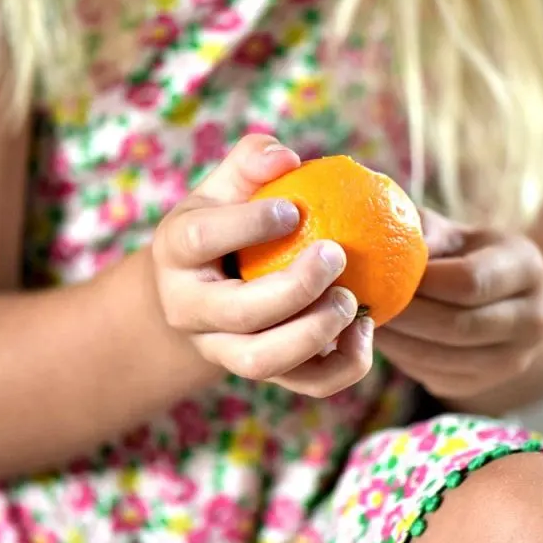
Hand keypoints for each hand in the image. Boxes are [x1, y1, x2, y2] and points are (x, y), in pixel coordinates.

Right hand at [150, 134, 374, 397]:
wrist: (200, 292)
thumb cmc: (222, 224)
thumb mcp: (224, 189)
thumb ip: (250, 164)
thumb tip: (286, 157)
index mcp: (176, 253)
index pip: (198, 239)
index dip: (247, 225)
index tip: (294, 209)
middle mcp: (189, 310)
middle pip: (238, 313)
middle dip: (294, 288)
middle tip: (336, 255)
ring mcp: (223, 350)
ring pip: (263, 362)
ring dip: (315, 334)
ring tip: (352, 301)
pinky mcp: (264, 375)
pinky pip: (306, 385)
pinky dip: (343, 365)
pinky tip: (366, 328)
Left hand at [374, 209, 542, 399]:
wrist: (494, 297)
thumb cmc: (459, 253)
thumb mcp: (448, 232)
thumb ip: (422, 232)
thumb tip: (390, 246)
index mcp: (527, 266)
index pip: (470, 281)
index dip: (422, 282)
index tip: (384, 274)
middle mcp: (534, 318)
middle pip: (458, 326)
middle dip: (404, 315)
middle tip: (363, 303)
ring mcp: (514, 358)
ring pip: (441, 358)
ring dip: (396, 342)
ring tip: (365, 321)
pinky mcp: (485, 384)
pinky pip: (434, 376)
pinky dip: (401, 359)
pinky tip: (384, 339)